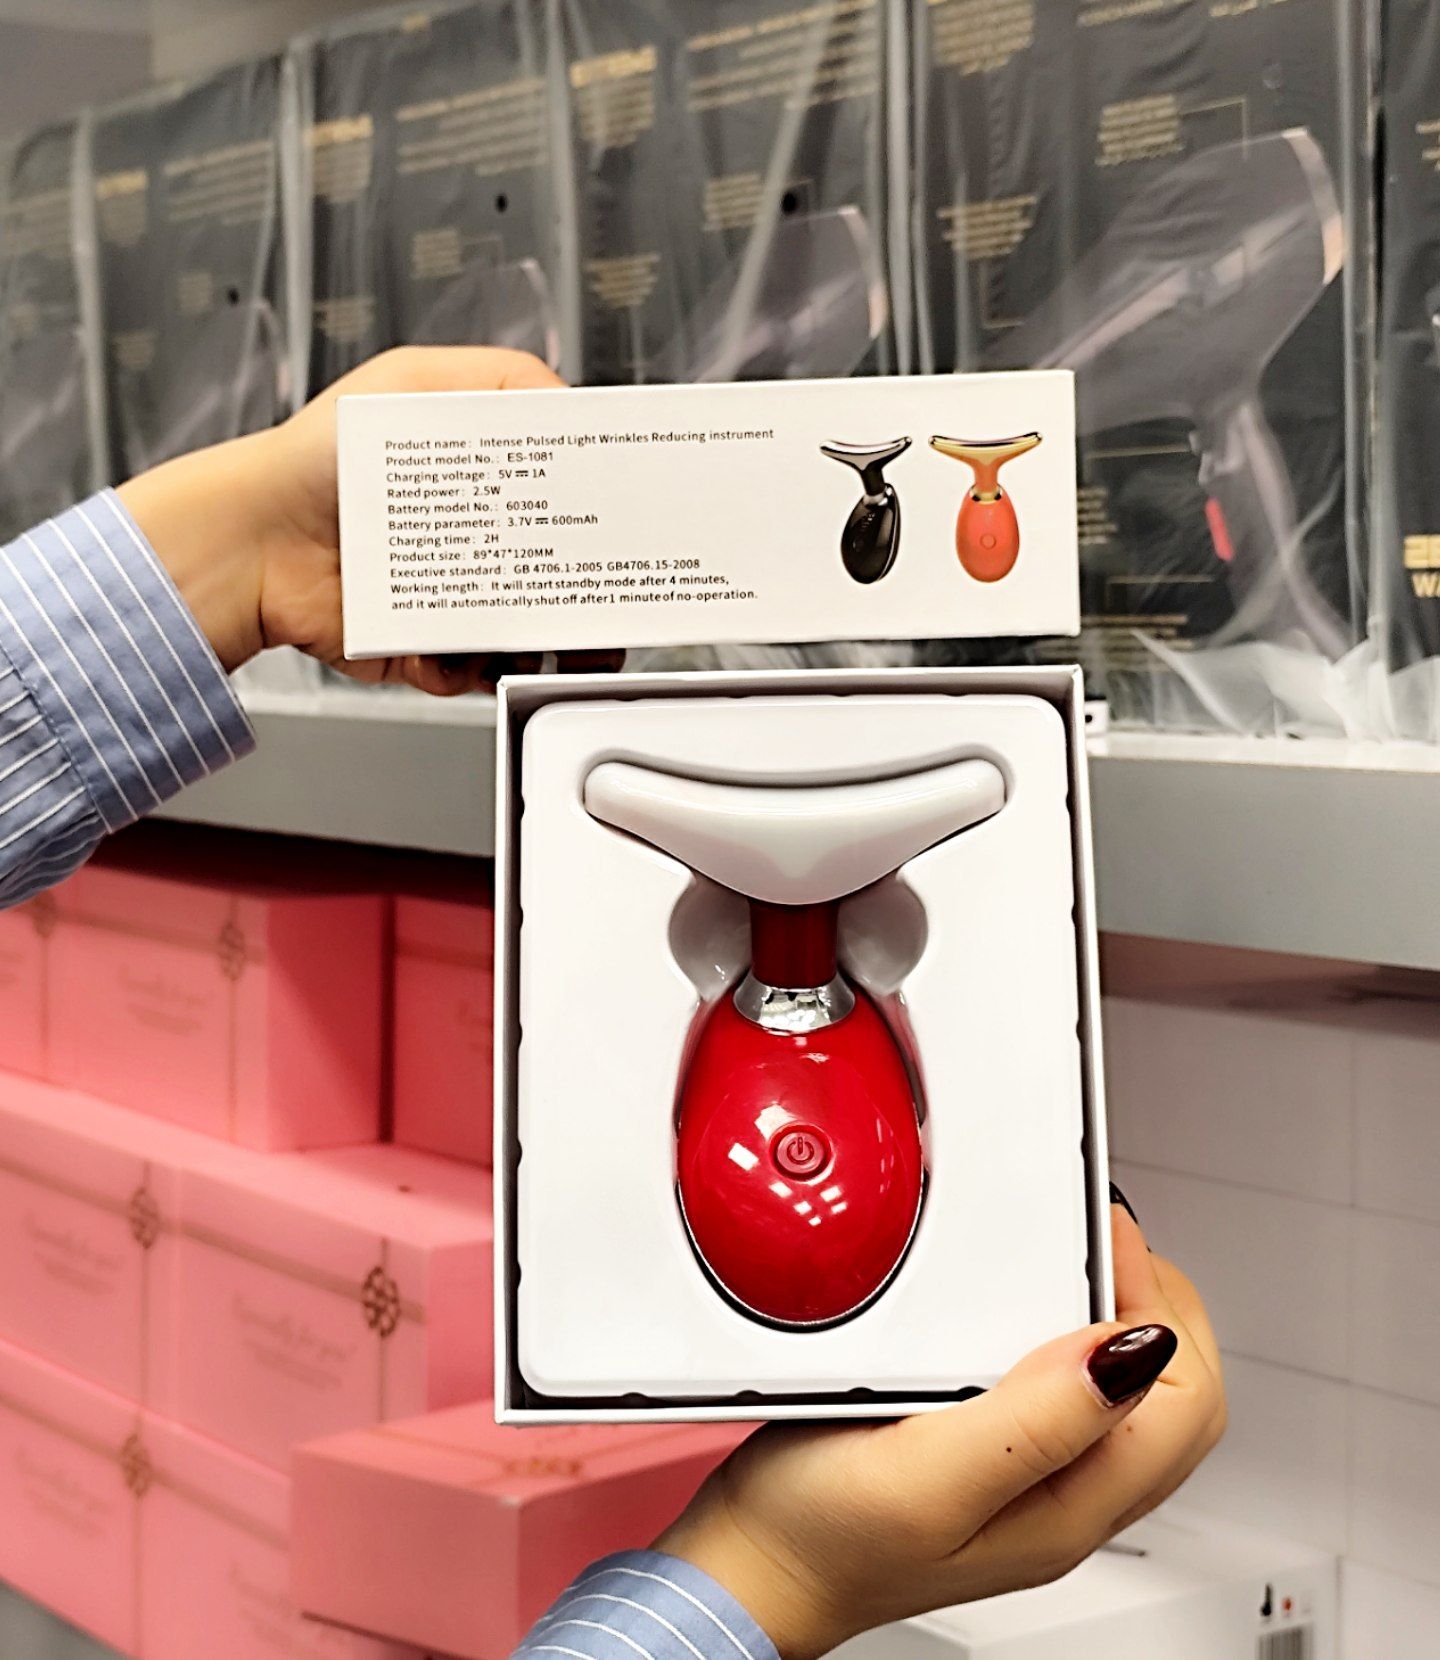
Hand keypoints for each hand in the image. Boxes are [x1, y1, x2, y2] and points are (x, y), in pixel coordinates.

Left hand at [117, 346, 596, 693]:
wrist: (255, 542)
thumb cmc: (316, 458)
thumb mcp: (414, 381)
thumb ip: (501, 382)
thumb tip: (570, 407)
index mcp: (479, 480)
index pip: (560, 497)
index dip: (597, 510)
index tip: (628, 520)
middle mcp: (470, 542)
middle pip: (556, 576)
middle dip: (588, 594)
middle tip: (607, 600)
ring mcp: (450, 600)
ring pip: (526, 634)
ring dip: (548, 644)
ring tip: (558, 643)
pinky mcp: (425, 650)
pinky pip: (471, 672)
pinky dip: (472, 670)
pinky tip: (458, 651)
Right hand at [656, 1202, 1224, 1659]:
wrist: (751, 1565)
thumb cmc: (821, 1535)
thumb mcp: (927, 1475)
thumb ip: (1032, 1422)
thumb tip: (1128, 1356)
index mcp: (1068, 1507)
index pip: (1185, 1402)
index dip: (1160, 1302)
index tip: (1105, 1238)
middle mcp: (1065, 1498)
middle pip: (1178, 1399)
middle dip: (1159, 1302)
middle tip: (1104, 1242)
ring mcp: (1034, 1482)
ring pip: (1133, 1395)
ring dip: (1120, 1317)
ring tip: (1080, 1260)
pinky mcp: (993, 1459)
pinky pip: (1073, 1395)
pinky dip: (1071, 1337)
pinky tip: (1029, 1311)